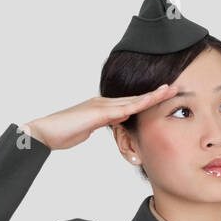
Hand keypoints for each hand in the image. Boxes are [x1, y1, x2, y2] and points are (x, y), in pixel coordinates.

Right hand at [19, 85, 176, 150]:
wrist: (45, 132)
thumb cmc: (64, 133)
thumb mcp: (91, 128)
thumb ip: (107, 122)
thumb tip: (123, 118)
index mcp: (103, 107)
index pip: (131, 102)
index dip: (148, 99)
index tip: (164, 96)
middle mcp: (104, 102)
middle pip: (136, 97)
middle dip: (156, 93)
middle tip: (174, 88)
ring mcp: (101, 105)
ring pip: (133, 99)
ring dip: (152, 95)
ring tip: (169, 90)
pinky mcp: (97, 112)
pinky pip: (122, 108)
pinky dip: (137, 105)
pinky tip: (150, 102)